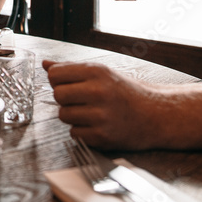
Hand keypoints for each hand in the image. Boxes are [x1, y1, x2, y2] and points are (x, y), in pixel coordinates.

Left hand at [44, 60, 163, 148]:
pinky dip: (81, 131)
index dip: (58, 80)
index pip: (55, 74)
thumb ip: (71, 68)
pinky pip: (74, 134)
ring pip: (63, 115)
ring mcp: (101, 116)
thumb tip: (45, 65)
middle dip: (64, 98)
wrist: (155, 115)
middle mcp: (99, 92)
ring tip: (90, 112)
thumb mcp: (102, 72)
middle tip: (80, 99)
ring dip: (72, 115)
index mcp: (97, 72)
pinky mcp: (102, 137)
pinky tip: (96, 125)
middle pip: (57, 95)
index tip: (68, 83)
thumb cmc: (126, 92)